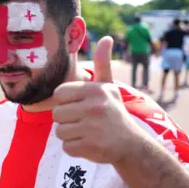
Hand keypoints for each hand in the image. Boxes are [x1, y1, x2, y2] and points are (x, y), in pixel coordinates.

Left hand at [52, 36, 143, 163]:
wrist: (132, 145)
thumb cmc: (114, 113)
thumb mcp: (109, 87)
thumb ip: (103, 64)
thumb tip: (106, 38)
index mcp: (95, 90)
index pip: (59, 94)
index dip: (66, 102)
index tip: (80, 106)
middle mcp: (94, 107)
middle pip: (56, 114)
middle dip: (67, 120)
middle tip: (85, 121)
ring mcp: (92, 128)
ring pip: (60, 132)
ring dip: (70, 135)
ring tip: (87, 132)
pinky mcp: (90, 147)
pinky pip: (66, 147)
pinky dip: (75, 149)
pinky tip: (89, 144)